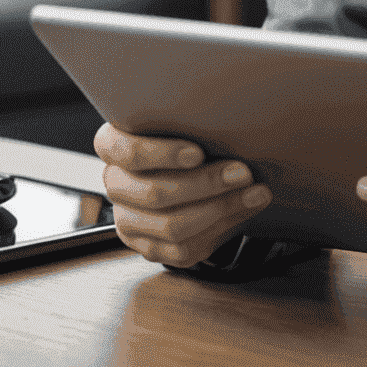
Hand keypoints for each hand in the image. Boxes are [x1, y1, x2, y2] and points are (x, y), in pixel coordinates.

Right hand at [93, 122, 271, 266]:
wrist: (188, 175)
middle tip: (242, 172)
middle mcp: (116, 185)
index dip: (162, 155)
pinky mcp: (149, 247)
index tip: (199, 153)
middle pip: (156, 194)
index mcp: (112, 147)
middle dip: (206, 184)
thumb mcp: (184, 121)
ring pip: (171, 226)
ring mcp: (128, 221)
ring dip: (220, 208)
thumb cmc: (187, 137)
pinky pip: (183, 249)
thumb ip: (194, 120)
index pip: (128, 153)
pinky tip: (245, 208)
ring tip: (254, 192)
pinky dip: (221, 228)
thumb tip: (237, 117)